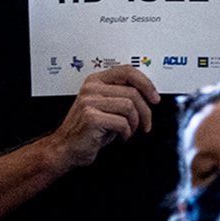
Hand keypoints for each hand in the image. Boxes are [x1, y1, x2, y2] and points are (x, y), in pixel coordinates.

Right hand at [44, 66, 158, 171]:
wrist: (65, 148)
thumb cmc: (87, 130)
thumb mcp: (106, 107)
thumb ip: (121, 96)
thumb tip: (148, 95)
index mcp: (95, 81)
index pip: (128, 71)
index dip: (146, 84)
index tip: (154, 98)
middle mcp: (91, 88)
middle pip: (133, 92)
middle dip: (145, 111)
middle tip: (145, 123)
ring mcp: (89, 101)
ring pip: (129, 106)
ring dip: (135, 123)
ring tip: (129, 131)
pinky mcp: (91, 117)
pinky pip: (122, 122)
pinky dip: (126, 133)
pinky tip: (120, 136)